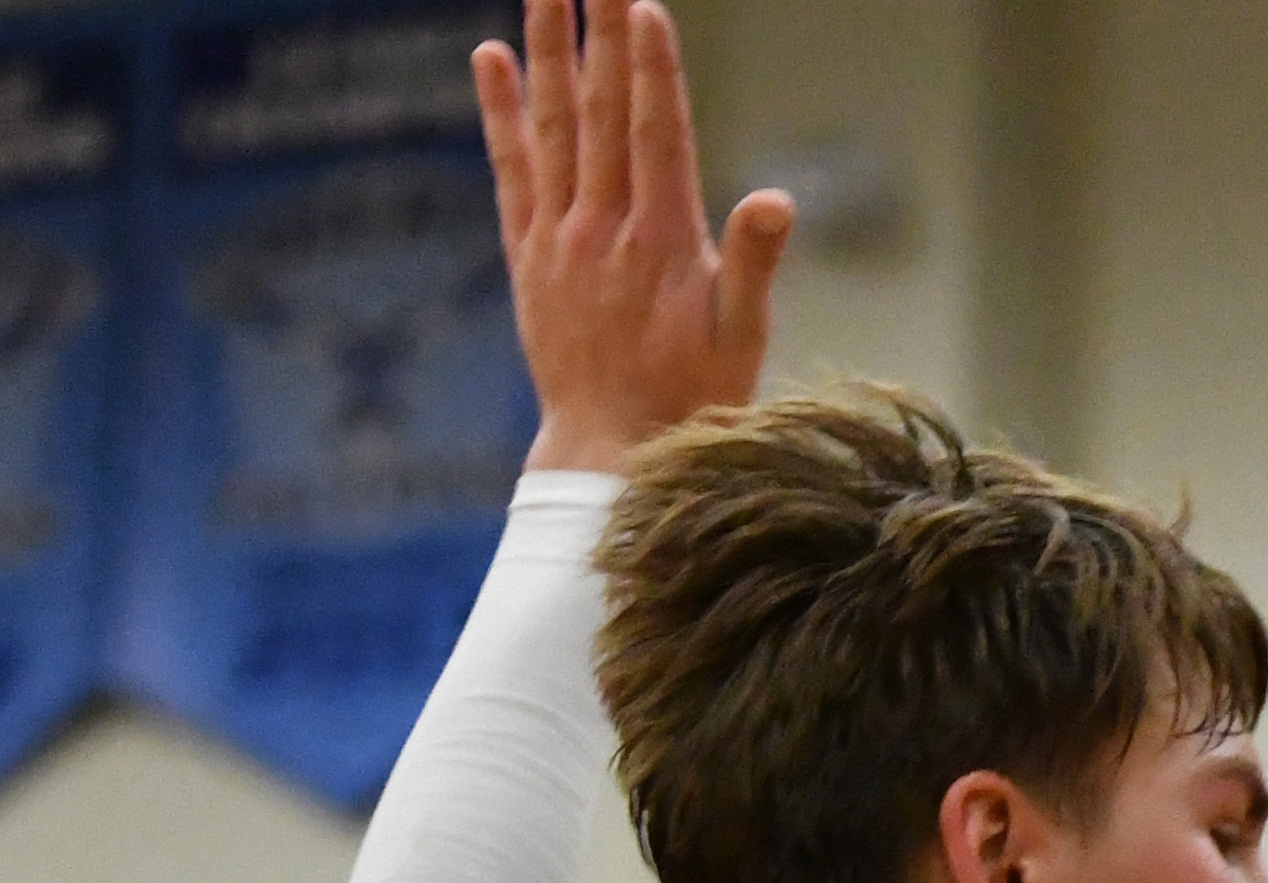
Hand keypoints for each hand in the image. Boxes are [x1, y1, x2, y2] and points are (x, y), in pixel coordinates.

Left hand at [479, 0, 794, 476]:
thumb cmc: (691, 404)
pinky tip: (491, 58)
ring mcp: (558, 237)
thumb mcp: (742, 344)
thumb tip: (776, 200)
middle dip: (597, 35)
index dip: (651, 68)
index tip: (641, 7)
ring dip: (546, 49)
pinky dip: (500, 111)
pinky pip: (510, 167)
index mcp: (662, 242)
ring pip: (552, 125)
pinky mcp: (529, 254)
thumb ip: (752, 267)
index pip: (657, 133)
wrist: (607, 454)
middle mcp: (602, 227)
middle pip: (600, 111)